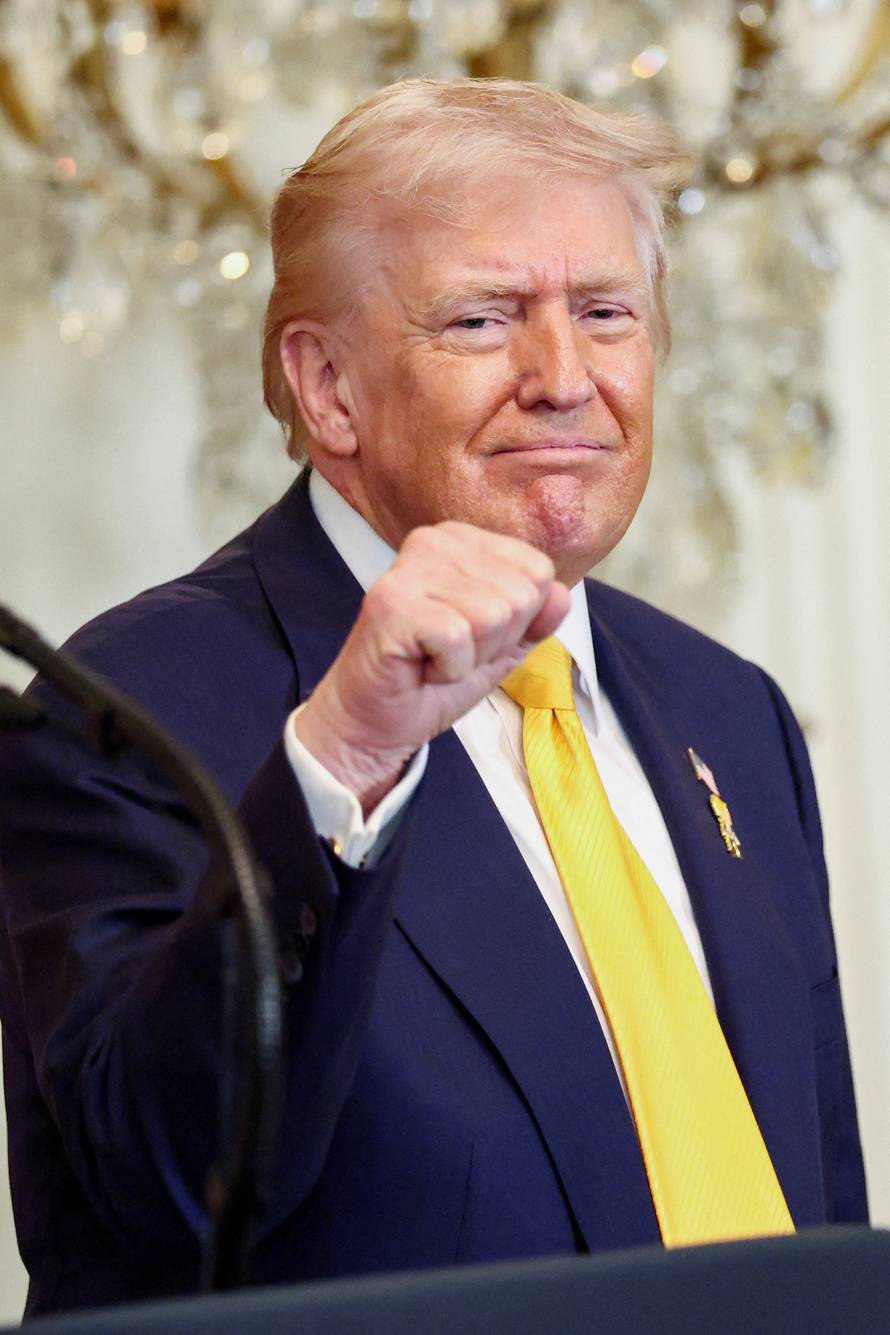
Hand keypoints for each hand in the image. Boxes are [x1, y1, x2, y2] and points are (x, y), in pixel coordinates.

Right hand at [293, 522, 569, 813]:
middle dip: (494, 642)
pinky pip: (460, 637)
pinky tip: (420, 667)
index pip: (539, 571)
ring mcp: (411, 568)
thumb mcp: (502, 648)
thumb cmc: (433, 678)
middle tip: (450, 652)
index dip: (517, 623)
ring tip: (434, 658)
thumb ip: (536, 619)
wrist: (375, 721)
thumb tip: (563, 593)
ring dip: (470, 657)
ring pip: (494, 615)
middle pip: (520, 595)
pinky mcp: (393, 603)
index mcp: (464, 540)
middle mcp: (436, 540)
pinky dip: (448, 669)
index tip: (473, 637)